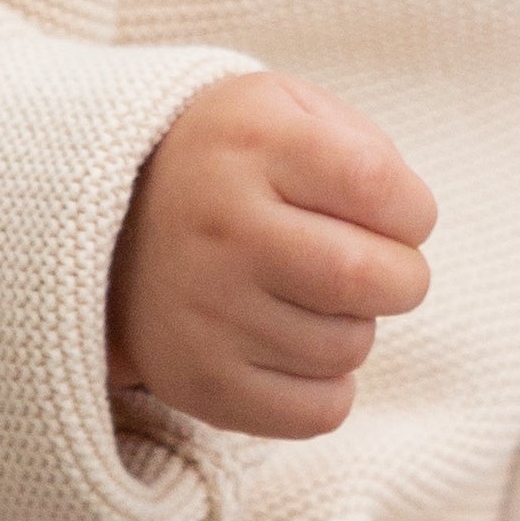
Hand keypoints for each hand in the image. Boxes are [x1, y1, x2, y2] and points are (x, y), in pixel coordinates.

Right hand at [110, 74, 434, 440]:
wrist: (107, 222)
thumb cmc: (230, 163)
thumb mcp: (285, 108)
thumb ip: (361, 143)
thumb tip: (411, 228)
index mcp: (250, 144)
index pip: (379, 186)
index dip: (412, 210)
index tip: (395, 215)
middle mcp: (221, 227)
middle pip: (369, 277)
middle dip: (401, 278)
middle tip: (377, 267)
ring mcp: (205, 311)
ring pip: (349, 348)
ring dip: (352, 326)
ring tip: (305, 296)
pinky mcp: (199, 381)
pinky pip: (320, 412)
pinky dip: (328, 386)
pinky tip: (292, 344)